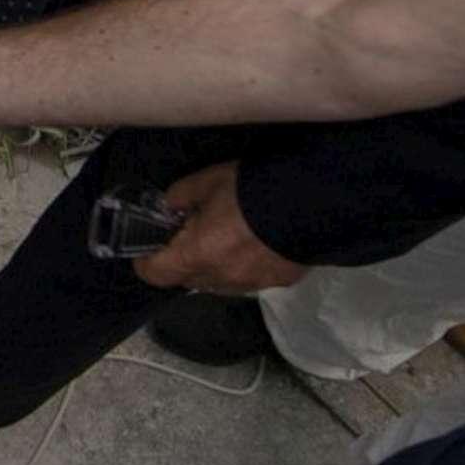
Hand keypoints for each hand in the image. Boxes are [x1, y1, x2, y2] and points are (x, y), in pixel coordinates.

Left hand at [133, 162, 306, 291]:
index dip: (146, 262)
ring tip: (226, 239)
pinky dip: (244, 266)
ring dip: (214, 266)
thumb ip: (181, 196)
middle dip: (183, 261)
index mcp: (197, 256)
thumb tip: (169, 206)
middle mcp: (221, 278)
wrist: (317, 201)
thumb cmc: (253, 189)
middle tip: (191, 234)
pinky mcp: (279, 282)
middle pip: (187, 279)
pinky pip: (249, 280)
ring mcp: (252, 284)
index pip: (155, 275)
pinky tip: (256, 246)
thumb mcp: (209, 180)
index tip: (148, 248)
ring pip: (218, 283)